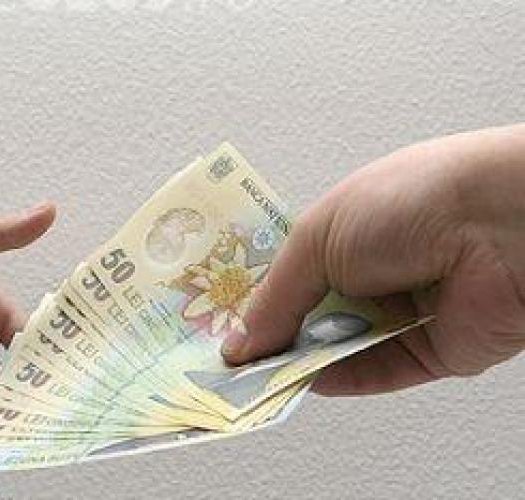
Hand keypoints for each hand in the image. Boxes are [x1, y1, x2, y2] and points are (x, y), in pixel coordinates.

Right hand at [222, 124, 524, 394]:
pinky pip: (376, 372)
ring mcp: (401, 312)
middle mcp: (373, 272)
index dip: (254, 297)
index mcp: (345, 232)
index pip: (289, 274)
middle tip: (229, 358)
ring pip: (338, 348)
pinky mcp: (430, 351)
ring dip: (301, 361)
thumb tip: (241, 340)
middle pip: (310, 314)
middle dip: (272, 335)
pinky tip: (304, 383)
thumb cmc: (409, 201)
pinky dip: (340, 380)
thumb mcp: (318, 238)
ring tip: (256, 375)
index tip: (218, 323)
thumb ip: (276, 296)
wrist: (501, 222)